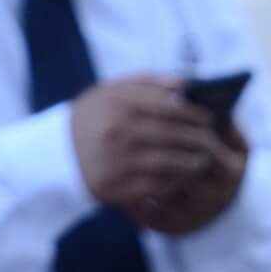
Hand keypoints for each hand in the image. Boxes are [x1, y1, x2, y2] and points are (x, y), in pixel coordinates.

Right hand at [70, 78, 237, 230]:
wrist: (56, 154)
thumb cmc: (93, 117)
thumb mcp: (110, 91)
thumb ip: (147, 83)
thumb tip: (186, 85)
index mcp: (118, 105)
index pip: (168, 107)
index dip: (194, 113)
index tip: (210, 117)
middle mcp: (118, 133)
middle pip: (172, 136)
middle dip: (199, 139)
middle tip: (214, 140)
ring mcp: (118, 162)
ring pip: (169, 163)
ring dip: (193, 162)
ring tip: (205, 158)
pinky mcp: (117, 188)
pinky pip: (157, 185)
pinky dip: (176, 181)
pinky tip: (186, 176)